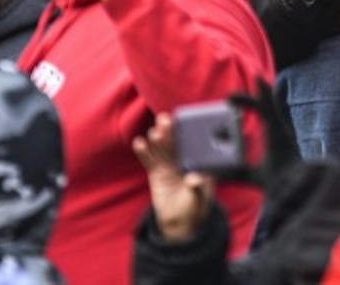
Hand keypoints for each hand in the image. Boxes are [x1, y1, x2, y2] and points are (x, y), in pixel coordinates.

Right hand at [133, 113, 212, 243]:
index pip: (194, 144)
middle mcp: (184, 160)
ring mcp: (169, 165)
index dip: (188, 133)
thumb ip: (197, 188)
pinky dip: (144, 152)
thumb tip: (194, 178)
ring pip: (162, 150)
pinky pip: (150, 161)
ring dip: (158, 140)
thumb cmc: (195, 207)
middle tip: (165, 119)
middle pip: (176, 143)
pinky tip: (139, 142)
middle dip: (171, 131)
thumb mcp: (199, 198)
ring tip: (154, 132)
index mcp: (199, 162)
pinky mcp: (157, 173)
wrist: (180, 222)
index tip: (183, 123)